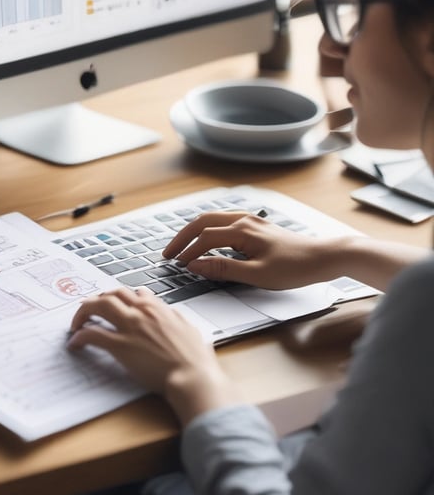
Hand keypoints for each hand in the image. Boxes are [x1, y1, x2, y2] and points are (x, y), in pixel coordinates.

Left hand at [67, 288, 239, 425]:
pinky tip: (75, 343)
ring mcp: (130, 327)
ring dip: (83, 311)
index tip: (114, 303)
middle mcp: (141, 312)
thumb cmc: (196, 359)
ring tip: (77, 322)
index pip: (135, 293)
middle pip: (112, 294)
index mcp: (158, 309)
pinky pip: (93, 334)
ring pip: (98, 305)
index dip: (122, 297)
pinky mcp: (120, 346)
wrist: (192, 377)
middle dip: (98, 299)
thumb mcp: (190, 330)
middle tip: (89, 309)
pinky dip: (80, 336)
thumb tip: (171, 316)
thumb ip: (176, 320)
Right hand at [162, 211, 329, 289]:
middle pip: (202, 222)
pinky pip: (223, 221)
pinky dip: (208, 228)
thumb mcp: (258, 275)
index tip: (177, 266)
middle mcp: (243, 220)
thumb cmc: (295, 268)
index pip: (204, 239)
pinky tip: (207, 238)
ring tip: (182, 245)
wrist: (325, 256)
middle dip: (183, 237)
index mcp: (242, 231)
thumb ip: (223, 269)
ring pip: (212, 218)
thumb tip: (195, 266)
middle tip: (168, 253)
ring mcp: (250, 220)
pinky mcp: (256, 225)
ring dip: (194, 231)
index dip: (188, 252)